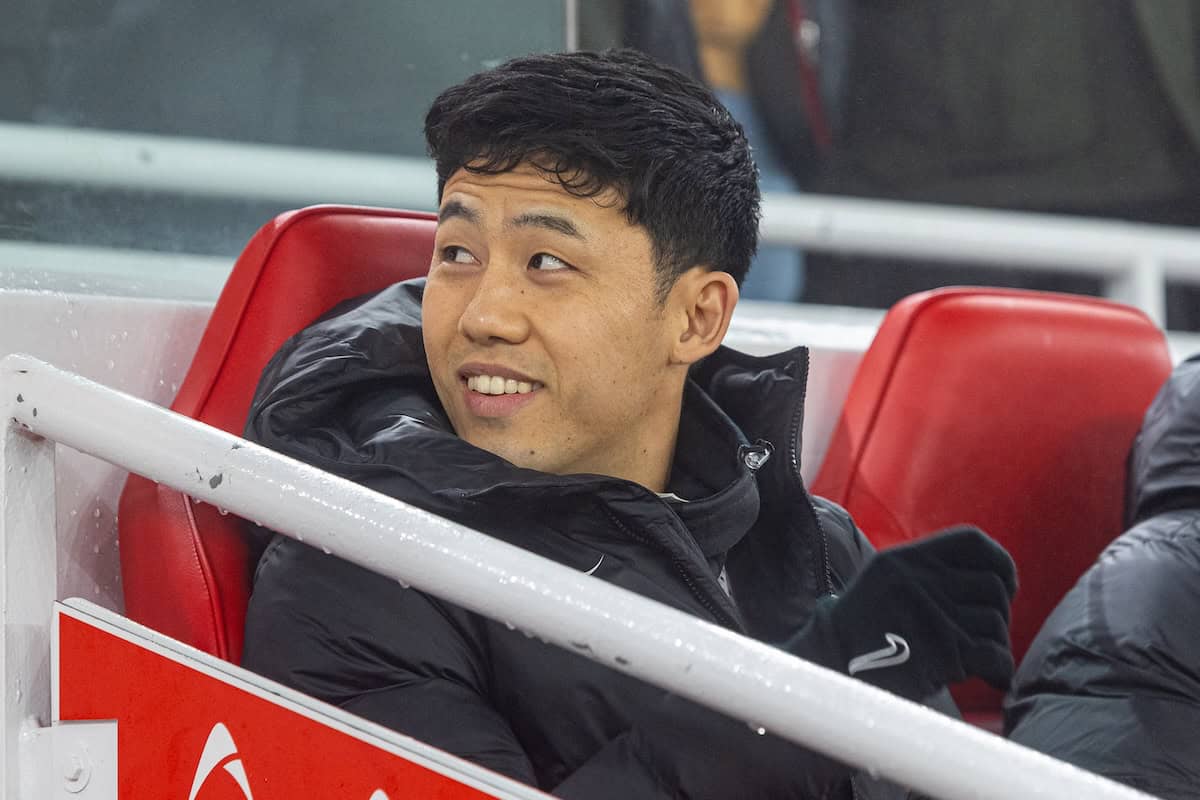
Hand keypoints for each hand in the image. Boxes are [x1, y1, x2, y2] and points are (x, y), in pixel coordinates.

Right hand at [788, 526, 1017, 699]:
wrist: (830, 669)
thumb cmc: (861, 633)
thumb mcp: (883, 582)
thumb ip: (927, 574)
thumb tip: (992, 581)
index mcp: (905, 559)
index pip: (972, 542)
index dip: (999, 563)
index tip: (1004, 586)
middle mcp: (919, 580)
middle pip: (992, 587)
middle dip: (998, 613)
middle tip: (983, 633)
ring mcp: (931, 615)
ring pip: (996, 623)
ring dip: (995, 645)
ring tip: (976, 659)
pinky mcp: (943, 652)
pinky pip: (996, 655)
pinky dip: (1000, 670)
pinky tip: (990, 676)